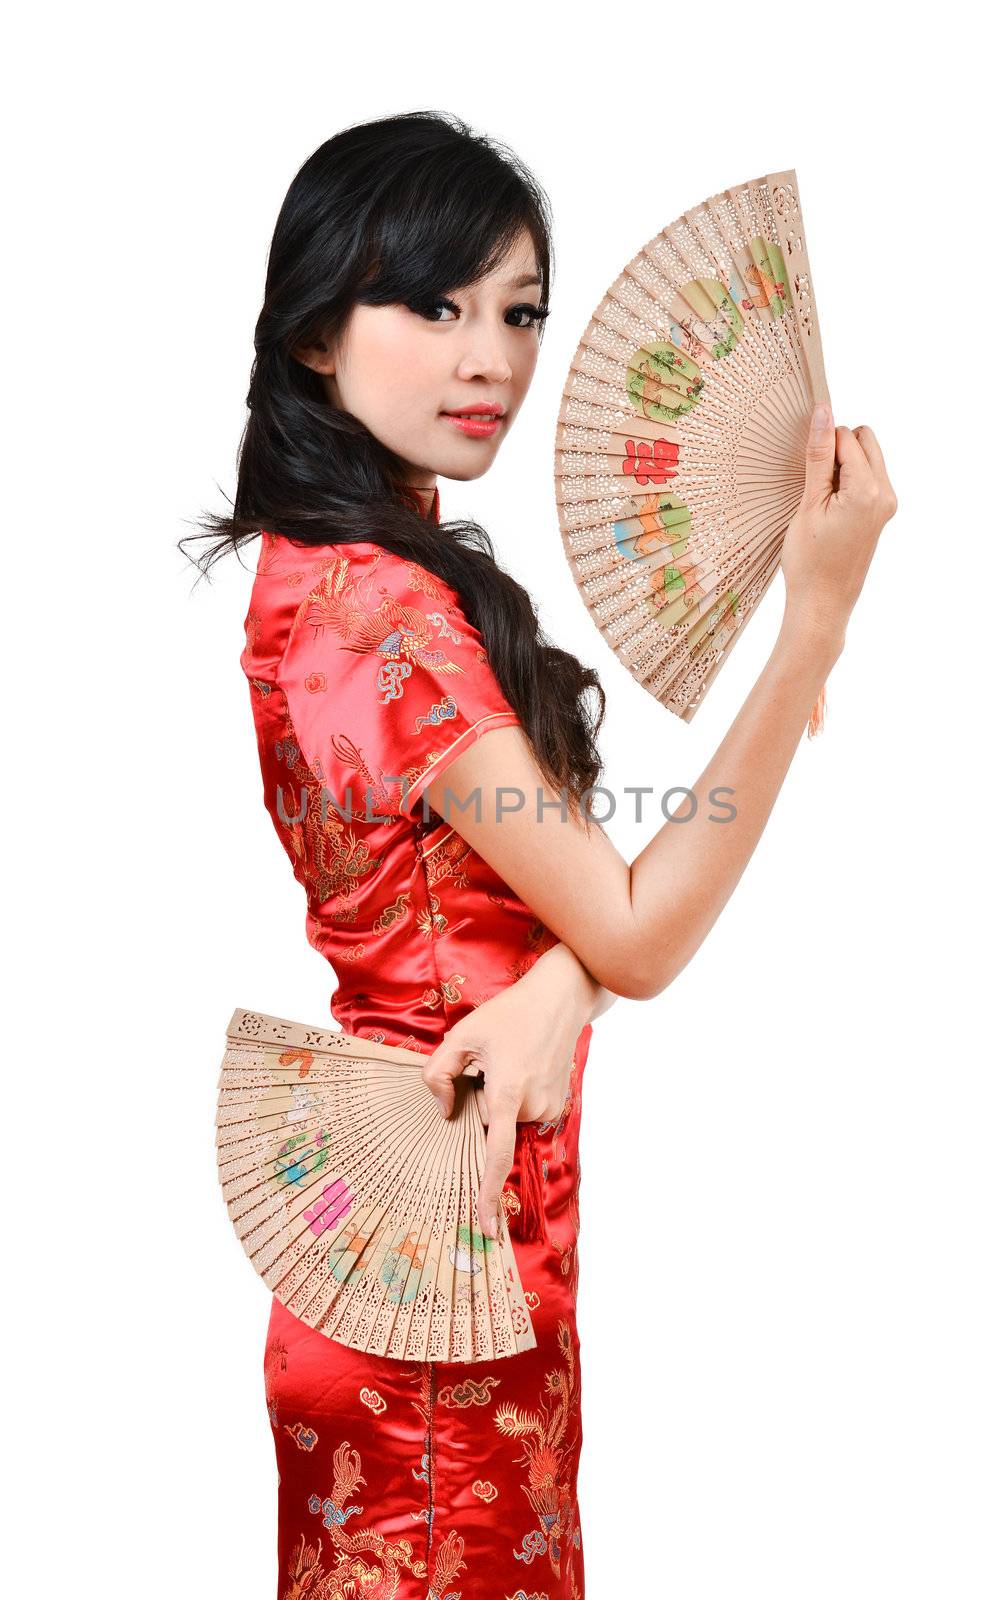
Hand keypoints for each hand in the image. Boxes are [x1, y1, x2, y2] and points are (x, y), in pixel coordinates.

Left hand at [420, 942, 597, 1240]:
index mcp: (508, 1092)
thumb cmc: (508, 1015)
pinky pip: (524, 1112)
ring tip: (510, 1061)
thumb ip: (438, 1074)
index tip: (485, 1227)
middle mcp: (534, 1106)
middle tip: (489, 1065)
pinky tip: (522, 1067)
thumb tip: (444, 1111)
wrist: (560, 1000)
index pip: (496, 1153)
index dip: (488, 1193)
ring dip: (500, 1098)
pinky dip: (516, 1097)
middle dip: (482, 1102)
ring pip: (508, 1119)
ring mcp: (550, 1107)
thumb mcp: (462, 1034)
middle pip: (490, 1125)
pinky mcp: (559, 1104)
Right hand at [781, 404, 897, 639]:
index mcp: (868, 490)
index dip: (821, 444)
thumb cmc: (810, 561)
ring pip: (867, 457)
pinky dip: (848, 480)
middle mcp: (885, 493)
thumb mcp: (809, 504)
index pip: (847, 438)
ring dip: (843, 464)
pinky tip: (829, 506)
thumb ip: (818, 456)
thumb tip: (824, 412)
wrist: (823, 603)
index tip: (804, 466)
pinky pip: (868, 478)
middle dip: (837, 448)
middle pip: (865, 439)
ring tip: (821, 498)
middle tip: (814, 482)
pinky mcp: (881, 513)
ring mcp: (886, 504)